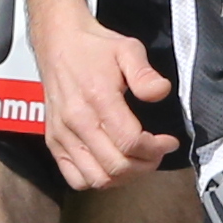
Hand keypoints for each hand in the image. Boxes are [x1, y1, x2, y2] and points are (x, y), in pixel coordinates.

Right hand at [37, 1, 172, 188]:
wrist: (59, 43)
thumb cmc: (93, 48)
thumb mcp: (128, 49)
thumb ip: (145, 73)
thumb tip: (160, 92)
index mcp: (97, 98)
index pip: (130, 142)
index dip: (155, 149)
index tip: (168, 142)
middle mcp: (77, 121)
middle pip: (116, 166)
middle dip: (145, 164)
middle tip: (156, 153)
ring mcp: (62, 134)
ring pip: (97, 178)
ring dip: (124, 176)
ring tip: (137, 161)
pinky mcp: (54, 142)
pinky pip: (75, 178)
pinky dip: (97, 179)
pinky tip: (112, 165)